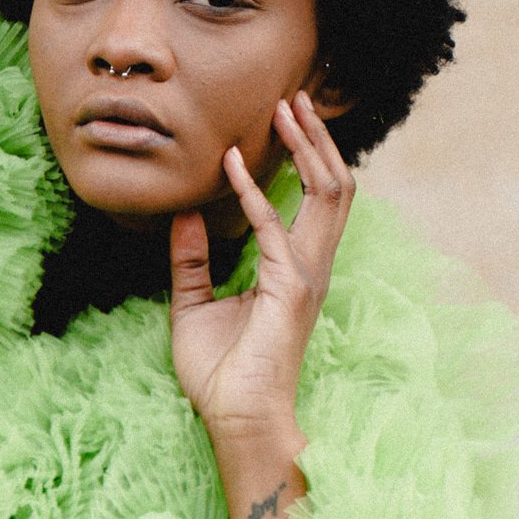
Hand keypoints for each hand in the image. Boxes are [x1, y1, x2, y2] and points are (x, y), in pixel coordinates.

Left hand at [169, 92, 353, 518]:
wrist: (235, 421)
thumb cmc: (221, 375)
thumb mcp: (194, 306)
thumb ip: (191, 261)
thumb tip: (184, 215)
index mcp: (295, 267)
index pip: (313, 200)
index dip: (303, 157)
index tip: (281, 118)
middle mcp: (310, 266)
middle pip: (333, 187)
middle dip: (318, 139)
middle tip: (295, 97)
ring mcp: (305, 276)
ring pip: (326, 197)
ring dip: (307, 150)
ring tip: (287, 110)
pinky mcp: (289, 291)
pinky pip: (274, 230)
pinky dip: (255, 194)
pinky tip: (234, 167)